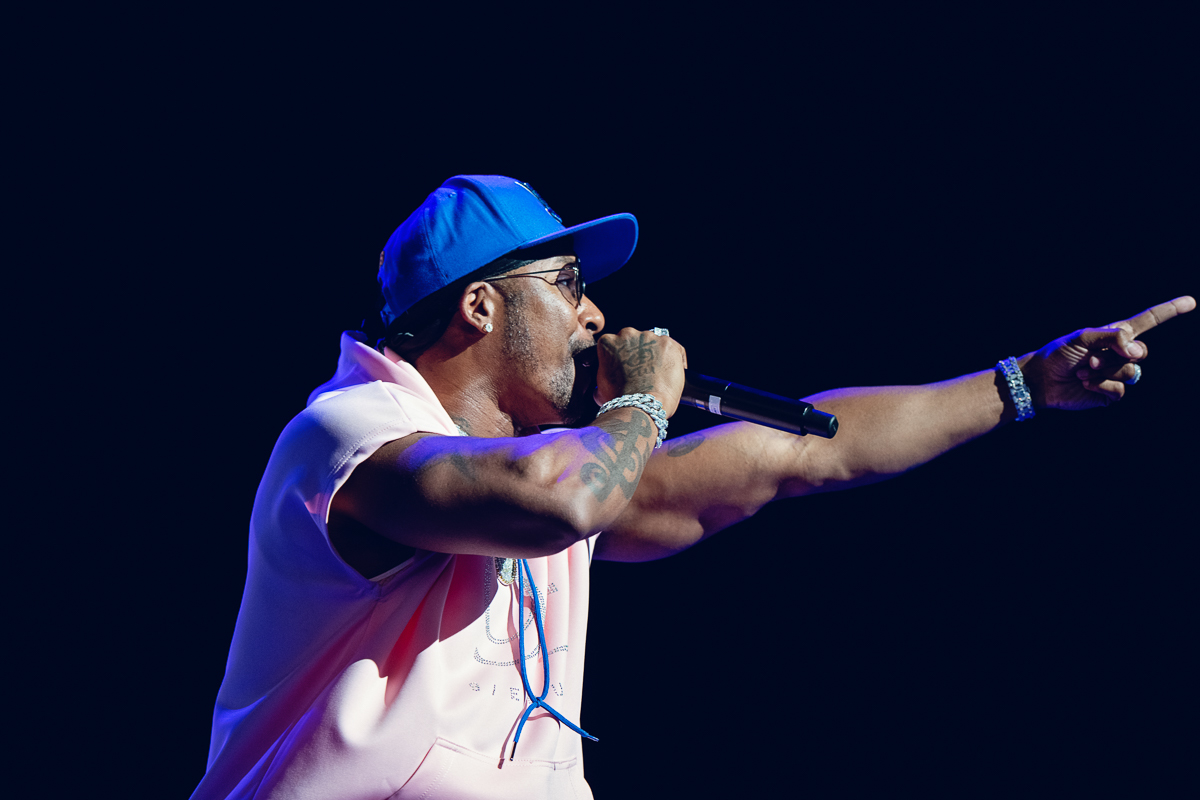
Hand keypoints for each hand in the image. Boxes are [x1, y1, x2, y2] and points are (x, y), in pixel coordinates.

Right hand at [594, 327, 687, 415]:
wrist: (641, 405)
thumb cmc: (620, 400)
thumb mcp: (601, 388)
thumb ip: (603, 378)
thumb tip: (602, 387)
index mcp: (608, 342)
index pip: (616, 345)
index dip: (622, 358)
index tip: (627, 368)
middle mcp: (628, 334)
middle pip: (636, 340)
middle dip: (639, 354)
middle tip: (643, 372)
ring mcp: (649, 337)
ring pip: (655, 343)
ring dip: (657, 355)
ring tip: (659, 374)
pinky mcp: (668, 343)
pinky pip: (675, 349)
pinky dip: (676, 360)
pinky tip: (674, 373)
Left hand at [1022, 296, 1194, 410]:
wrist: (1041, 380)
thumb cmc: (1058, 354)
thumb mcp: (1082, 337)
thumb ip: (1112, 337)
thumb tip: (1137, 352)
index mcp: (1115, 335)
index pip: (1148, 321)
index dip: (1170, 311)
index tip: (1191, 302)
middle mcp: (1120, 353)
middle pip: (1141, 352)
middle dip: (1115, 356)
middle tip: (1090, 359)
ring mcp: (1117, 374)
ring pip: (1131, 372)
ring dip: (1104, 372)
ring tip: (1083, 371)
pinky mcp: (1111, 393)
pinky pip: (1120, 390)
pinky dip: (1102, 386)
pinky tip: (1086, 385)